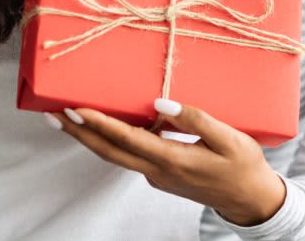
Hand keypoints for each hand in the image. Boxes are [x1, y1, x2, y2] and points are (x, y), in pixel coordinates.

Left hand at [46, 98, 286, 226]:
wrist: (251, 200)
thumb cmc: (243, 165)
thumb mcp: (229, 138)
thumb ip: (195, 118)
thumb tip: (160, 103)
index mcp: (173, 160)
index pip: (127, 139)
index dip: (100, 124)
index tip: (78, 109)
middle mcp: (157, 171)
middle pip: (109, 152)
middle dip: (79, 133)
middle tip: (54, 114)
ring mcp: (157, 175)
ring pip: (115, 155)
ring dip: (89, 137)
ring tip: (68, 117)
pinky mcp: (161, 173)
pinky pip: (128, 154)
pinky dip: (109, 139)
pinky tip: (104, 123)